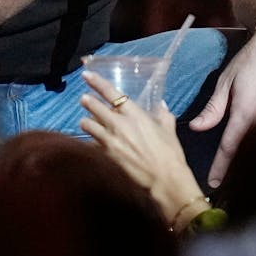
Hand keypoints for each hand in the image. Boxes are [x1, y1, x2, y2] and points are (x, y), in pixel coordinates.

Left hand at [79, 70, 204, 226]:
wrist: (164, 180)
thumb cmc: (170, 154)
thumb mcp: (169, 130)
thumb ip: (163, 114)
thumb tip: (160, 105)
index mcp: (135, 115)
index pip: (111, 93)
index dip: (97, 83)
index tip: (86, 75)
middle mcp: (119, 125)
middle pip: (94, 107)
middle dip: (87, 101)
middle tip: (85, 99)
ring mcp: (110, 141)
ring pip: (88, 124)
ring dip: (86, 121)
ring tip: (88, 121)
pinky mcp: (106, 156)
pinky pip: (91, 144)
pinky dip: (91, 141)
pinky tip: (94, 142)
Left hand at [189, 22, 255, 187]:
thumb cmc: (253, 59)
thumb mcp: (226, 81)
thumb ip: (213, 109)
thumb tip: (196, 128)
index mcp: (245, 113)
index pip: (230, 148)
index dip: (221, 169)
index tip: (213, 184)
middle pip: (250, 155)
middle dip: (238, 172)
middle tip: (226, 186)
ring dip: (254, 163)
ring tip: (242, 178)